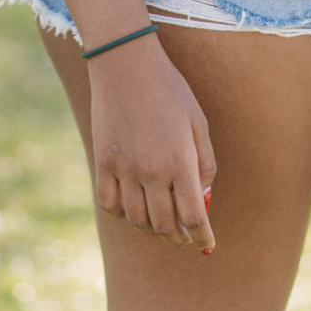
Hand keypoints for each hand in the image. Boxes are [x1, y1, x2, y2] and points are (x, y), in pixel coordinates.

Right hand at [88, 36, 216, 251]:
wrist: (126, 65)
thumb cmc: (169, 90)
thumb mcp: (198, 121)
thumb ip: (205, 161)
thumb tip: (203, 195)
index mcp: (180, 161)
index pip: (193, 216)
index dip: (202, 236)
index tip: (207, 245)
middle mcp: (151, 172)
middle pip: (165, 225)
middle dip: (179, 238)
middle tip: (186, 238)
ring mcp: (124, 170)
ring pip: (137, 220)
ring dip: (152, 230)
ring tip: (163, 226)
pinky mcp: (102, 163)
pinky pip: (109, 205)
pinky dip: (122, 215)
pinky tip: (133, 210)